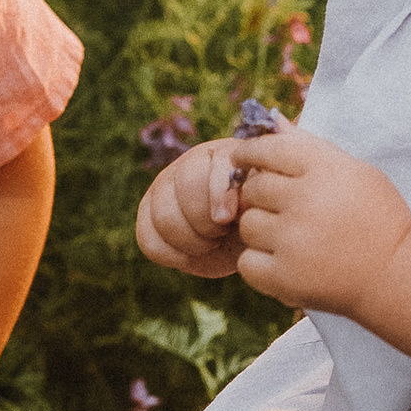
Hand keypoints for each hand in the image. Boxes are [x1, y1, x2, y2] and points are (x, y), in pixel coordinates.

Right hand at [137, 140, 249, 278]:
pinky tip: (191, 255)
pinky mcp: (148, 213)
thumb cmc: (260, 219)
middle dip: (203, 224)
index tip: (226, 219)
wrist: (246, 238)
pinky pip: (148, 239)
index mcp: (222, 155)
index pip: (206, 167)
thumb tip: (224, 209)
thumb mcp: (263, 207)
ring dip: (190, 241)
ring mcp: (165, 187)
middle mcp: (189, 163)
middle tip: (222, 233)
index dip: (215, 195)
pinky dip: (171, 254)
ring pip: (162, 217)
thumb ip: (251, 197)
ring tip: (210, 243)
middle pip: (181, 191)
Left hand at [229, 129, 410, 314]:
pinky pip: (246, 262)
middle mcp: (305, 201)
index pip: (268, 149)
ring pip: (247, 224)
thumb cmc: (377, 217)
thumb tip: (272, 119)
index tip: (243, 159)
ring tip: (288, 237)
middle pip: (253, 188)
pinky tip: (282, 261)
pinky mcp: (286, 277)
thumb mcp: (355, 171)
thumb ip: (310, 145)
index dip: (249, 152)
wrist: (397, 274)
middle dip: (260, 195)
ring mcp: (293, 240)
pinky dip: (259, 263)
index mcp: (325, 169)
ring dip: (261, 230)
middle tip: (279, 207)